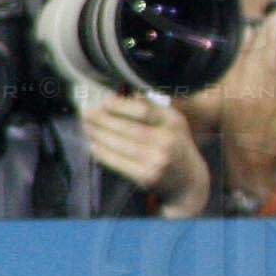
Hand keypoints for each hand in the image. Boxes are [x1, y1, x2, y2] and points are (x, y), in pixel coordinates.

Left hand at [83, 89, 211, 217]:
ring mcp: (156, 160)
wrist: (188, 181)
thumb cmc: (175, 145)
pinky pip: (118, 163)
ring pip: (120, 145)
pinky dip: (103, 153)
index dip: (120, 106)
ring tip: (86, 127)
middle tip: (86, 114)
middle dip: (102, 120)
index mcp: (173, 122)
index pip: (143, 111)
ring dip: (98, 135)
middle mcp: (167, 141)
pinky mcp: (147, 176)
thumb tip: (123, 95)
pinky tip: (93, 145)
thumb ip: (152, 108)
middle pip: (127, 128)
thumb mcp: (172, 122)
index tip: (103, 102)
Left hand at [213, 12, 275, 207]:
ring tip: (266, 30)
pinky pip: (234, 62)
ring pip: (243, 49)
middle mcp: (248, 76)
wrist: (249, 160)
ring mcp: (235, 82)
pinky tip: (247, 49)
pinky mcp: (227, 91)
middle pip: (256, 39)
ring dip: (255, 36)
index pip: (272, 40)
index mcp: (268, 78)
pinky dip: (243, 52)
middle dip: (269, 26)